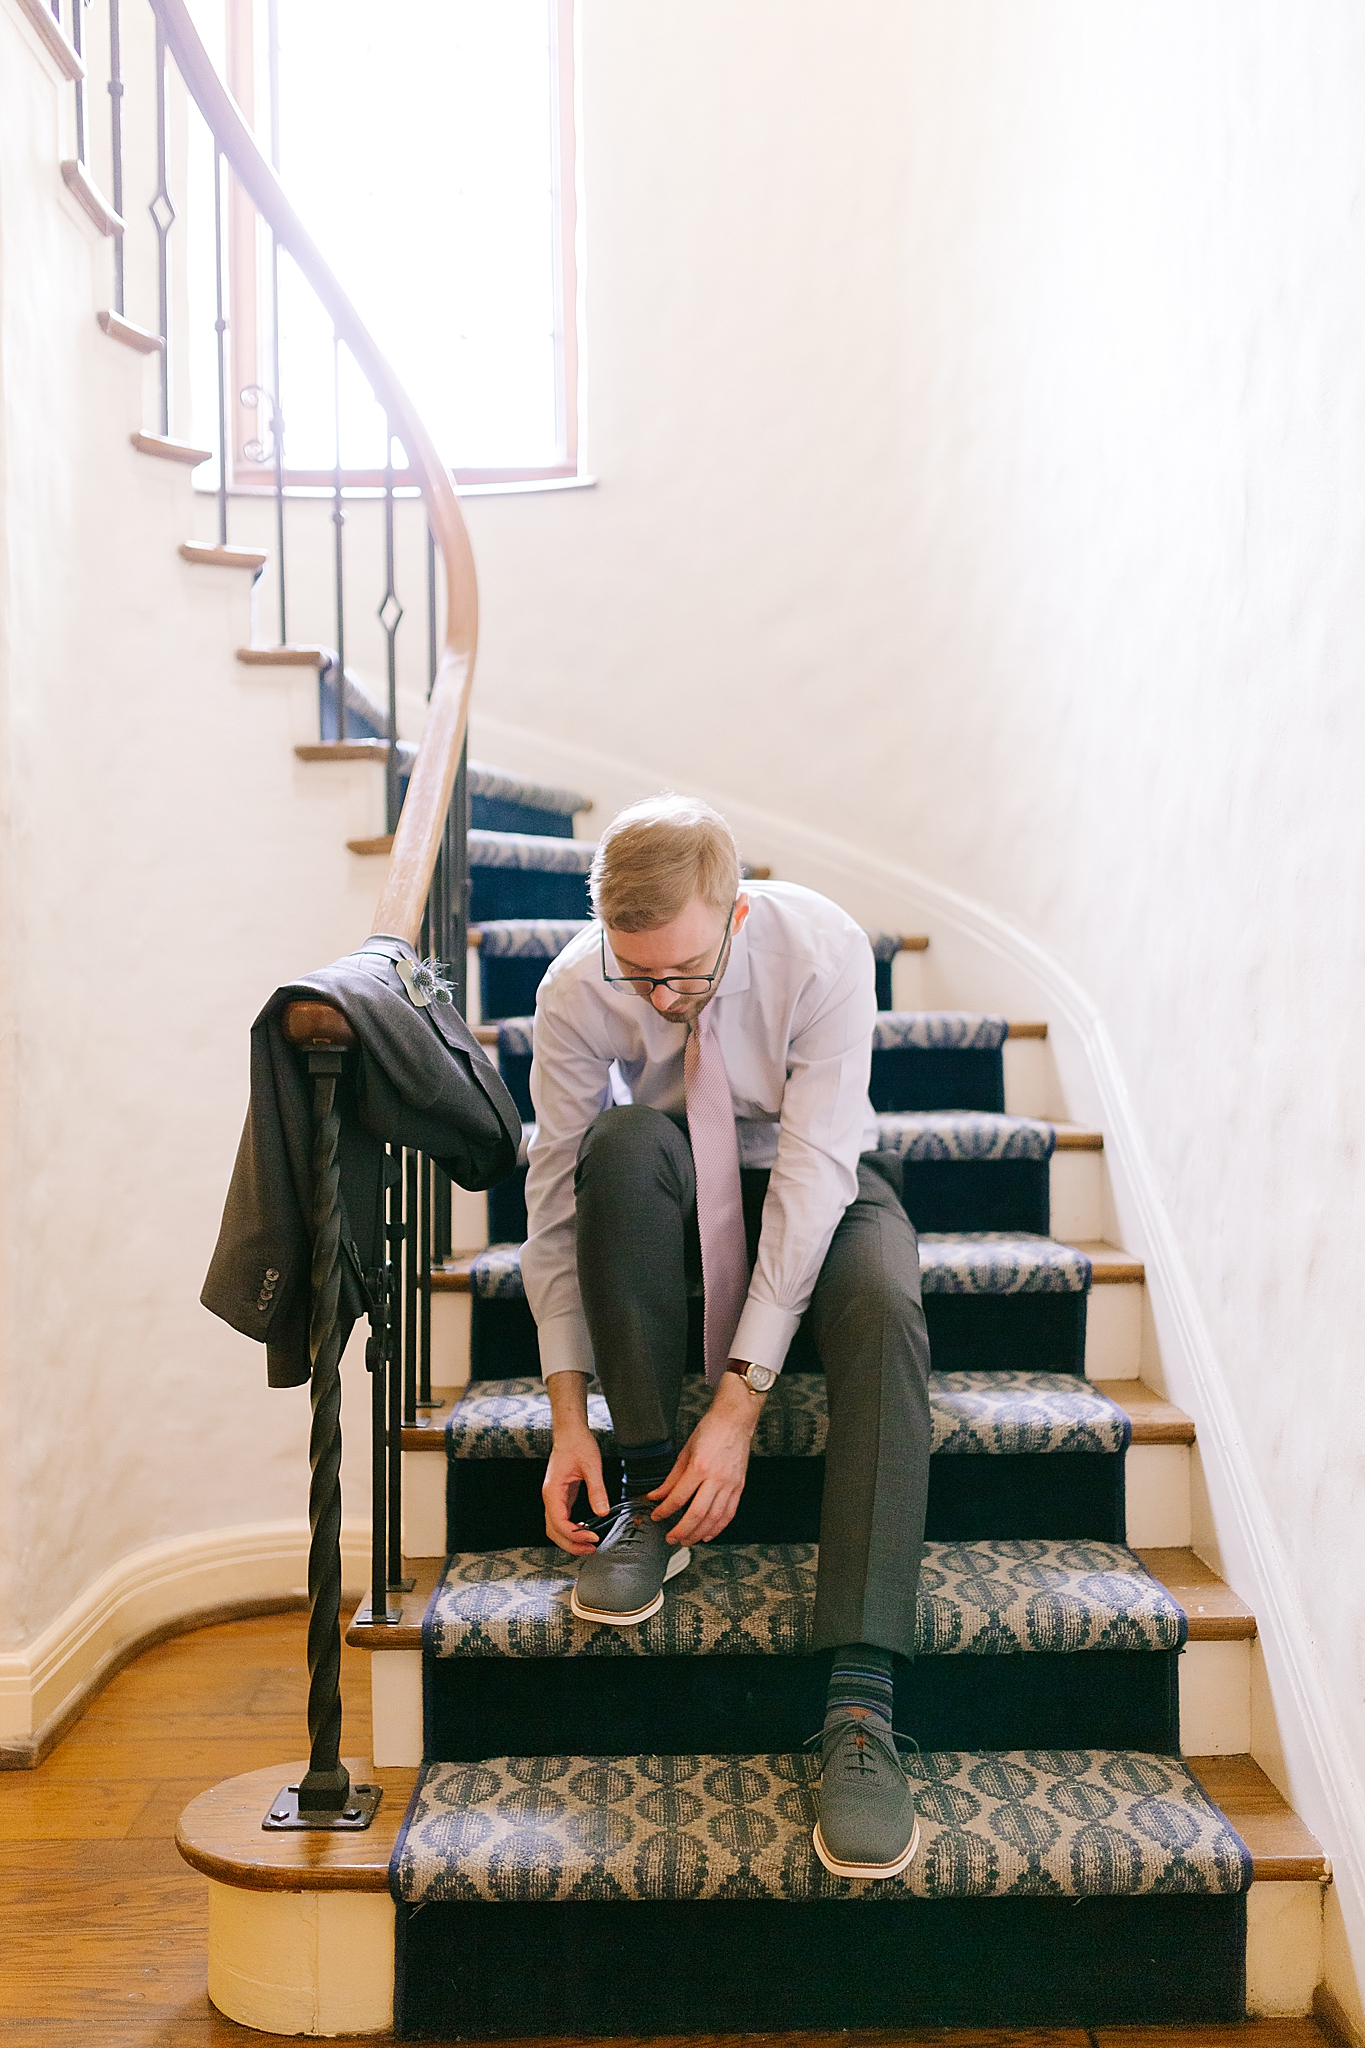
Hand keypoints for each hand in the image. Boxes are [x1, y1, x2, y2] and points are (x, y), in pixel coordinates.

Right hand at [541, 1374, 609, 1553]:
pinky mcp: (560, 1496)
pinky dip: (571, 1529)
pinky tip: (586, 1529)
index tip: (594, 1538)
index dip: (576, 1535)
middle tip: (592, 1549)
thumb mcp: (591, 1466)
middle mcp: (549, 1497)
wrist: (570, 1432)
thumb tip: (603, 1512)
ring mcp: (553, 1497)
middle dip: (571, 1544)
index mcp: (553, 1491)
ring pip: (555, 1528)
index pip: (559, 1523)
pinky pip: (561, 1519)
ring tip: (590, 1544)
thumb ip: (597, 1490)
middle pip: (553, 1531)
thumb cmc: (578, 1444)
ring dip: (570, 1539)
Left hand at [648, 1370, 763, 1545]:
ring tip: (687, 1541)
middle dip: (682, 1530)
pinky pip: (729, 1513)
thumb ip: (671, 1478)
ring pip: (714, 1518)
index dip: (664, 1511)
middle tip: (671, 1538)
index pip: (678, 1497)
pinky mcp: (739, 1487)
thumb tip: (657, 1495)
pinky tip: (709, 1534)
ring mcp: (730, 1484)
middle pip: (697, 1514)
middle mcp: (716, 1478)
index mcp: (699, 1467)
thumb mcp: (685, 1451)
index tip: (656, 1515)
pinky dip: (718, 1528)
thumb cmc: (711, 1430)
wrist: (734, 1420)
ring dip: (699, 1533)